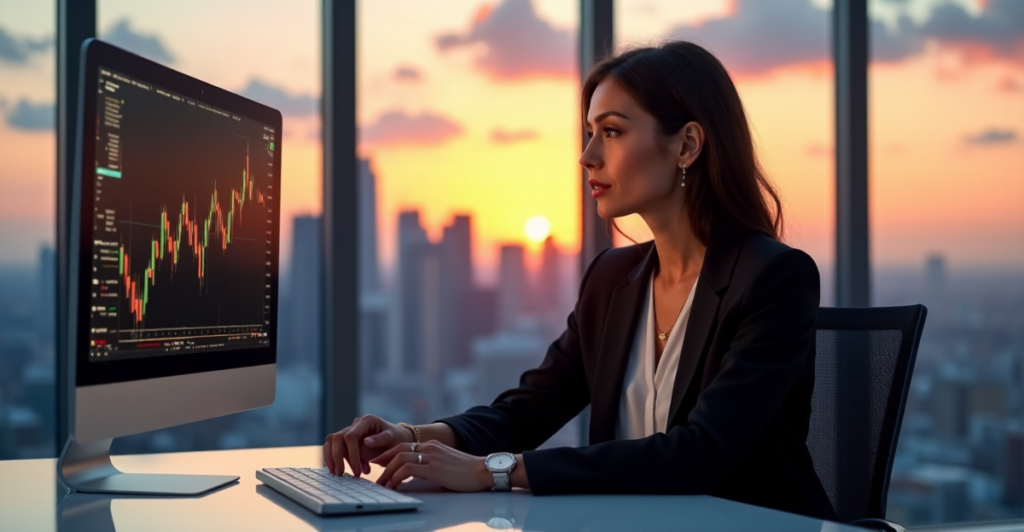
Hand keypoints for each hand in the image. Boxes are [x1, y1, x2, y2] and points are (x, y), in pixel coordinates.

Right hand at [323, 414, 413, 476]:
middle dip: (337, 457)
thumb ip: (380, 440)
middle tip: (340, 474)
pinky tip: (352, 471)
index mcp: (367, 421)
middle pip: (337, 438)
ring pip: (332, 442)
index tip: (357, 471)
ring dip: (333, 458)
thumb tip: (365, 442)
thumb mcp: (393, 439)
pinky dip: (340, 461)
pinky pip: (336, 449)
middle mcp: (356, 424)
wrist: (398, 440)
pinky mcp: (348, 441)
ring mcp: (351, 432)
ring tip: (339, 474)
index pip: (351, 436)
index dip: (351, 454)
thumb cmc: (397, 439)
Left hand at [372, 441, 492, 491]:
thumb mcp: (446, 462)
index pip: (405, 446)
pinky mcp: (434, 469)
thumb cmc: (467, 471)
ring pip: (400, 459)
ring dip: (387, 472)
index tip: (380, 463)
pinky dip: (397, 477)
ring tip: (382, 484)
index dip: (390, 454)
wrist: (483, 470)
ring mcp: (431, 457)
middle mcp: (430, 447)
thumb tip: (418, 473)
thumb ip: (432, 463)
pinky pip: (408, 470)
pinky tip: (394, 485)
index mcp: (432, 445)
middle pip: (398, 450)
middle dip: (383, 461)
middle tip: (375, 473)